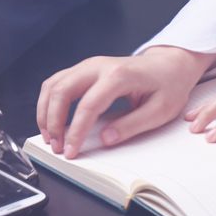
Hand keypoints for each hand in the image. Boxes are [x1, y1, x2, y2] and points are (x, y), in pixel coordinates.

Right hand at [37, 45, 215, 157]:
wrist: (170, 64)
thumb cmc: (168, 85)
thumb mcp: (160, 111)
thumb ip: (132, 125)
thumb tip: (105, 139)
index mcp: (119, 75)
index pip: (88, 105)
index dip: (75, 131)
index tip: (71, 151)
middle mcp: (99, 66)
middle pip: (62, 90)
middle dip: (53, 121)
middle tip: (56, 146)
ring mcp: (89, 65)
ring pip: (54, 84)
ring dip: (46, 111)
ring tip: (50, 137)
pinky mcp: (85, 69)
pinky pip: (57, 82)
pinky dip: (49, 102)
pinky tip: (52, 120)